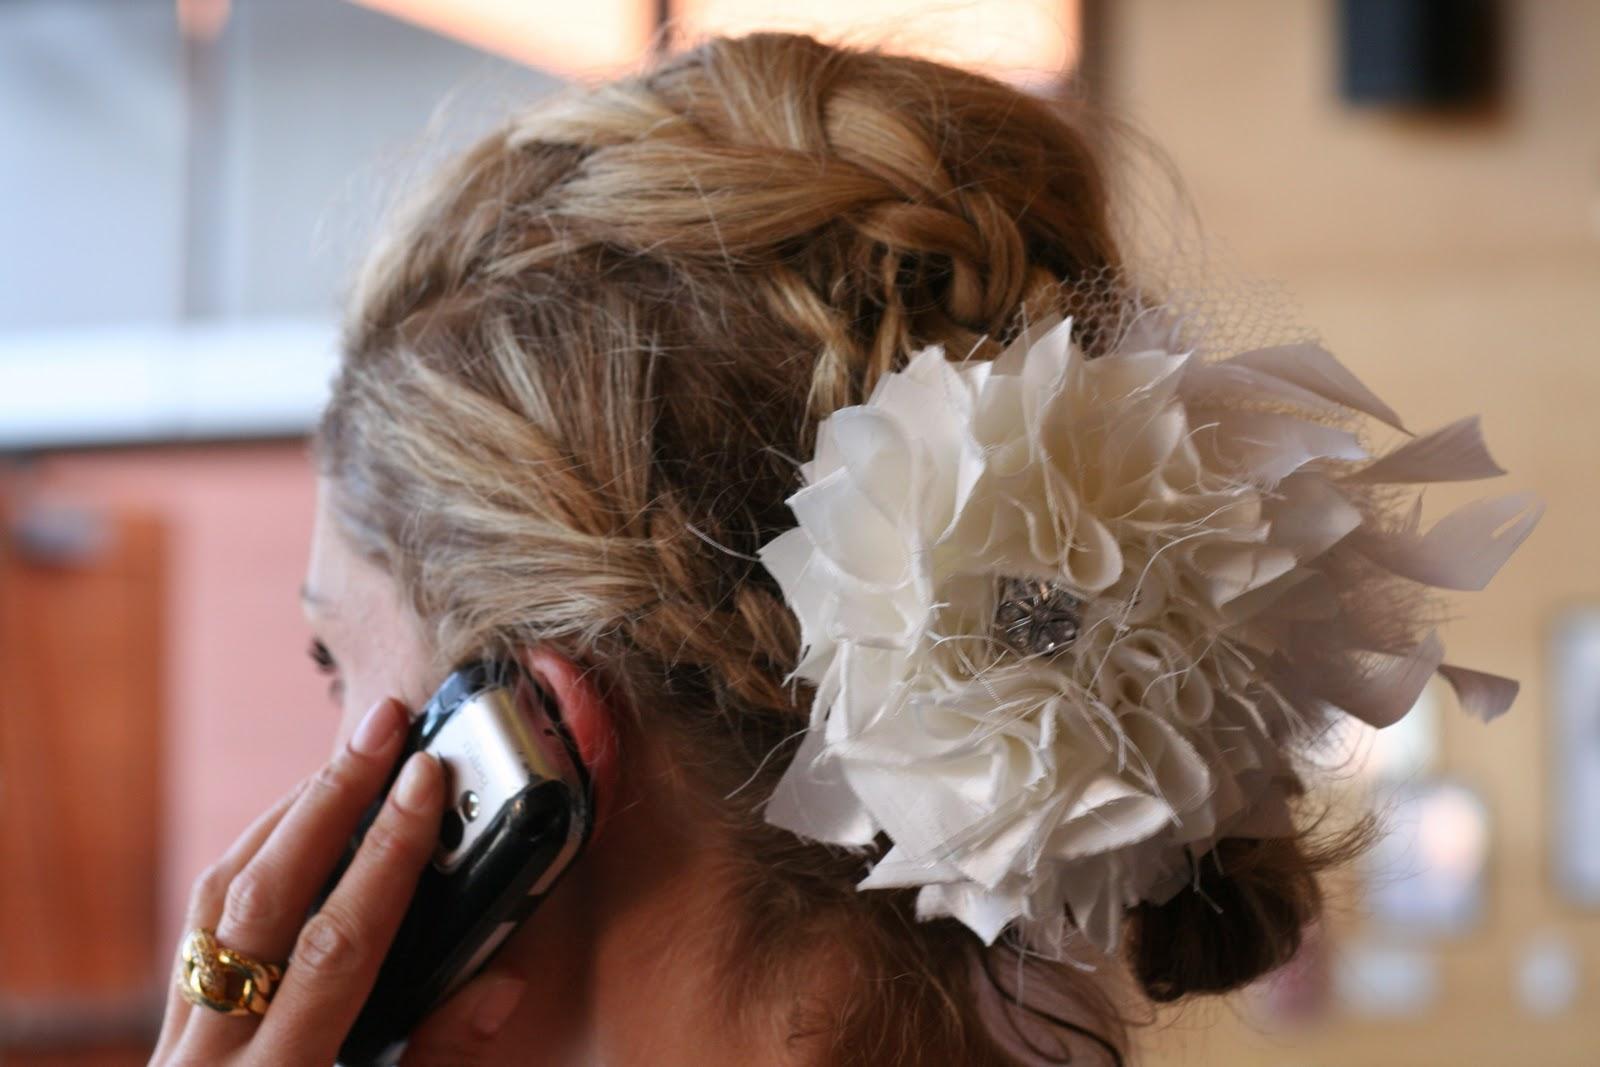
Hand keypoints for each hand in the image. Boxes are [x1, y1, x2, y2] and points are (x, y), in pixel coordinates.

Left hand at [150, 698, 527, 1065]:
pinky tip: (298, 826)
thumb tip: (501, 982)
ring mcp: (181, 1038)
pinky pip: (205, 922)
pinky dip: (254, 859)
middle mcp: (212, 1054)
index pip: (337, 946)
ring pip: (220, 898)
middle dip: (329, 799)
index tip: (426, 781)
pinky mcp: (173, 1029)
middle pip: (265, 897)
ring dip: (289, 815)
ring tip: (346, 755)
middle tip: (380, 723)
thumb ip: (437, 1063)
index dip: (387, 856)